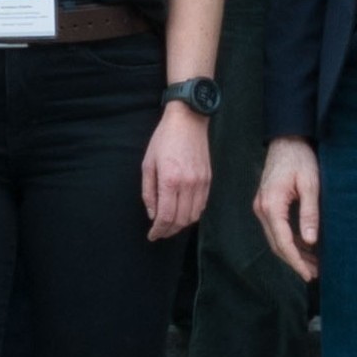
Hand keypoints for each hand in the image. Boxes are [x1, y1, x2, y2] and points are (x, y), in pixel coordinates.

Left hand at [139, 98, 213, 241]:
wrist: (188, 120)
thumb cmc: (164, 140)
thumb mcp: (148, 164)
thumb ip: (148, 192)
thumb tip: (152, 214)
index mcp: (170, 180)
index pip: (166, 216)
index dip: (158, 230)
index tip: (152, 235)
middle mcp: (188, 184)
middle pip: (181, 220)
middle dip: (169, 231)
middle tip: (159, 232)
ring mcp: (201, 182)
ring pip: (193, 215)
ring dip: (181, 225)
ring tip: (170, 225)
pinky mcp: (209, 179)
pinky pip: (202, 205)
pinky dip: (192, 214)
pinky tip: (183, 212)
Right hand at [256, 139, 323, 284]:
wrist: (286, 139)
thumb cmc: (300, 159)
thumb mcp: (310, 184)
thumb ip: (309, 213)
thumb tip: (310, 241)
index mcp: (271, 204)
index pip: (283, 241)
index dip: (296, 260)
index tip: (308, 274)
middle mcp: (261, 208)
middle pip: (277, 244)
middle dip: (295, 261)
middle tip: (314, 274)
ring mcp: (262, 207)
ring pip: (276, 238)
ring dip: (293, 253)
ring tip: (313, 265)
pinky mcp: (266, 204)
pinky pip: (276, 229)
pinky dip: (290, 241)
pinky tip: (305, 247)